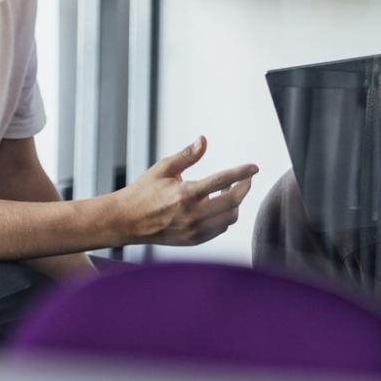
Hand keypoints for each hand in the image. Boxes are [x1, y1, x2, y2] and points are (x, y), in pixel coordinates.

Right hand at [110, 137, 257, 246]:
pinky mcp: (193, 240)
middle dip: (244, 188)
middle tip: (246, 179)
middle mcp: (192, 215)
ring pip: (229, 219)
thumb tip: (203, 140)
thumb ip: (187, 155)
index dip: (241, 173)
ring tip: (228, 191)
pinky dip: (225, 217)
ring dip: (235, 204)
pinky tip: (217, 206)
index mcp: (185, 194)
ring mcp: (193, 230)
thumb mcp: (163, 168)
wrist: (126, 221)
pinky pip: (219, 230)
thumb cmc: (143, 192)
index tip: (254, 167)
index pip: (222, 181)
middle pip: (232, 203)